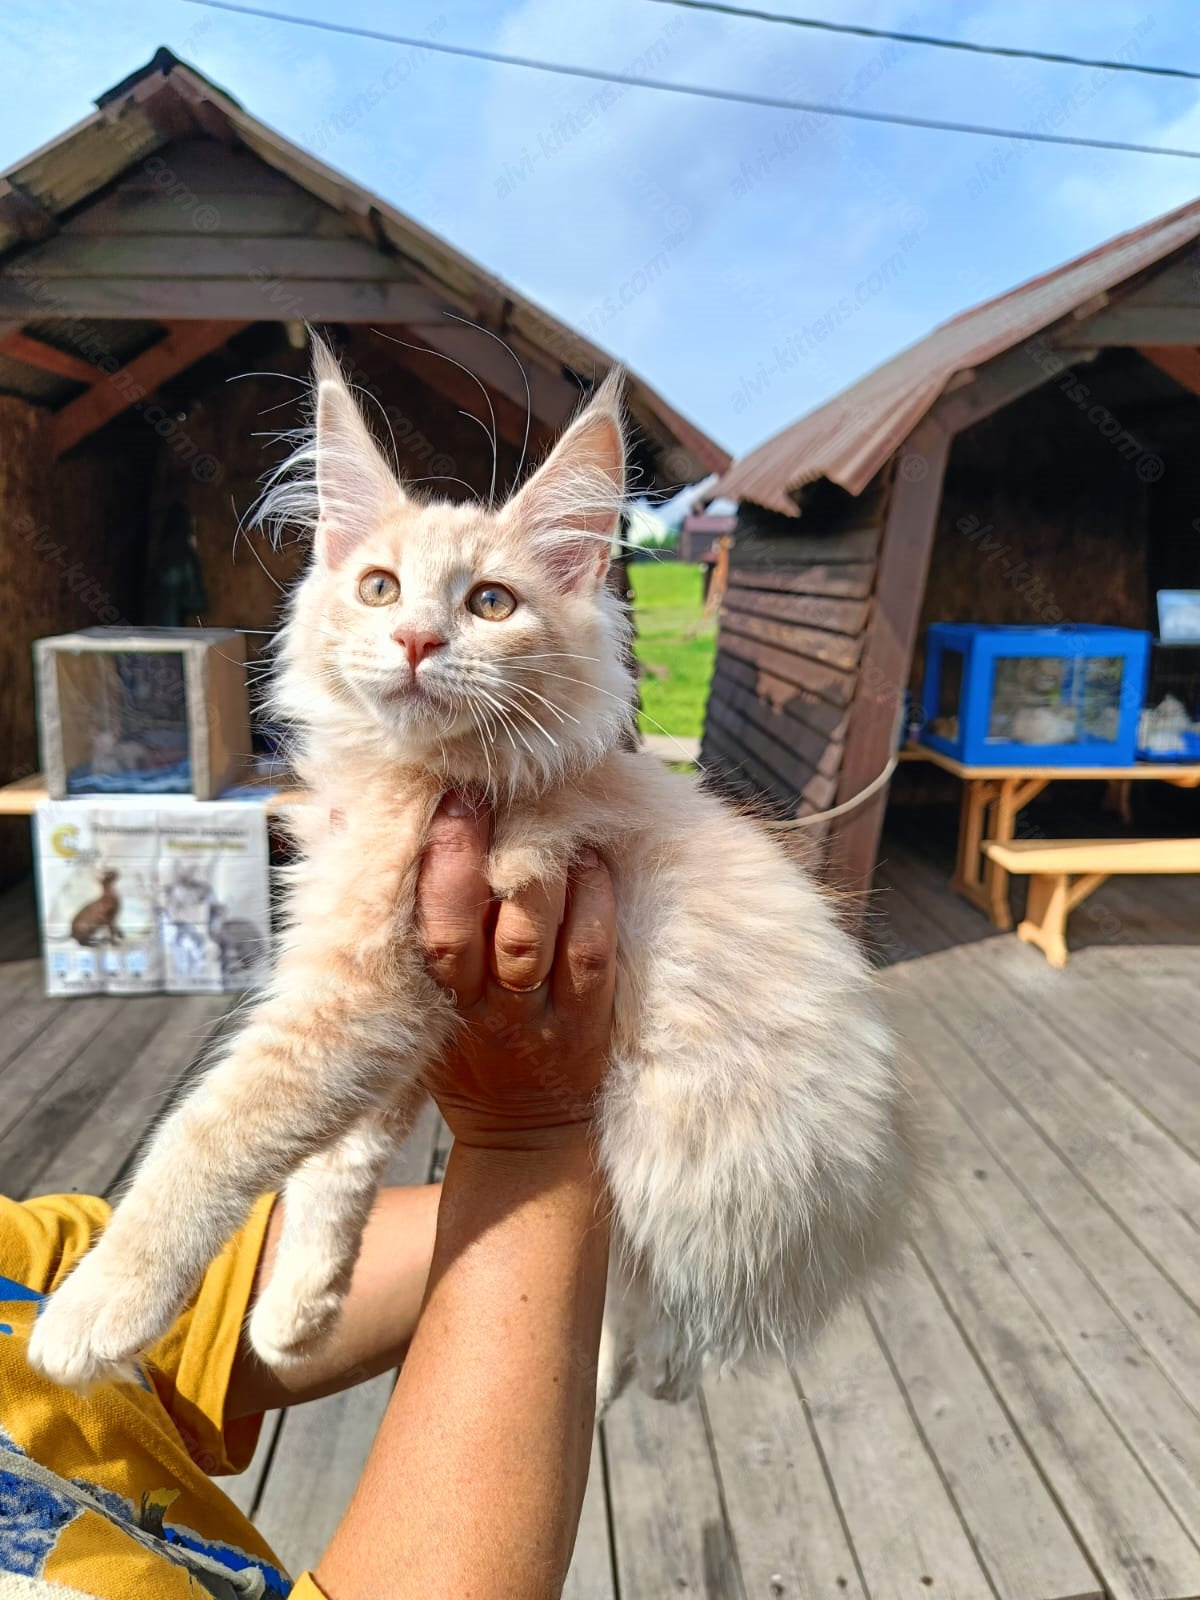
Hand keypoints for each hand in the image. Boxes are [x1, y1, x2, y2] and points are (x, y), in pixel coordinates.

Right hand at [417, 793, 616, 1148]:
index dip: (430, 865)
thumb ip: (383, 919)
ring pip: (532, 938)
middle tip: (476, 792)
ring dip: (536, 873)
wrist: (528, 1138)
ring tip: (543, 814)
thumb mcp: (409, 997)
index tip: (437, 800)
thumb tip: (330, 819)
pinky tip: (591, 859)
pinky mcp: (589, 1020)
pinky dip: (593, 902)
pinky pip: (591, 955)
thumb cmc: (464, 1051)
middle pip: (467, 929)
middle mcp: (481, 1007)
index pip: (423, 929)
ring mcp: (538, 1014)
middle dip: (468, 857)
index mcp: (435, 997)